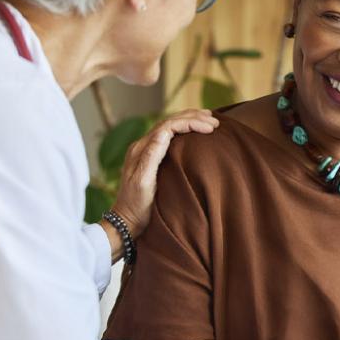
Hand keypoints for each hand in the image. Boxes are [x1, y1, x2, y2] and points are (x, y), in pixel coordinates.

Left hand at [112, 109, 217, 235]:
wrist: (126, 221)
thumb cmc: (136, 205)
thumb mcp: (143, 182)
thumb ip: (151, 157)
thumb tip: (164, 133)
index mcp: (141, 149)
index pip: (168, 126)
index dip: (190, 123)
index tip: (210, 128)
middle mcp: (142, 146)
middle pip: (169, 122)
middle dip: (192, 118)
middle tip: (214, 122)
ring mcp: (146, 151)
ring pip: (169, 127)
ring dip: (189, 121)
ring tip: (208, 119)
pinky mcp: (150, 158)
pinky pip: (169, 136)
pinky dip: (184, 130)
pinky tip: (193, 131)